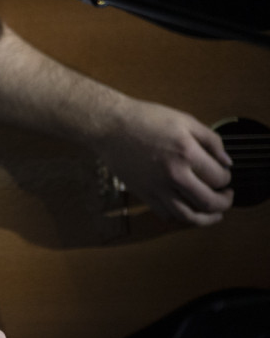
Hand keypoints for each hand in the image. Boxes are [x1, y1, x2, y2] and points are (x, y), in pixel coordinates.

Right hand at [91, 99, 232, 224]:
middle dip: (224, 203)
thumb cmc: (144, 119)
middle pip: (209, 202)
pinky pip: (166, 215)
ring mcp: (157, 187)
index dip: (227, 178)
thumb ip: (211, 140)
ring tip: (213, 213)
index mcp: (186, 152)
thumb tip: (226, 162)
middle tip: (226, 196)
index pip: (219, 177)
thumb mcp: (183, 120)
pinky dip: (179, 216)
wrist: (109, 126)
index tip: (224, 175)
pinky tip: (184, 207)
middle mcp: (173, 174)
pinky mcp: (143, 193)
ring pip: (189, 217)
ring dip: (206, 218)